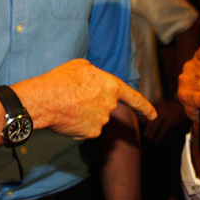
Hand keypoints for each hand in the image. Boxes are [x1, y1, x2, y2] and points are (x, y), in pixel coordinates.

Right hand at [14, 60, 156, 138]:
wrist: (46, 99)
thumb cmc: (61, 79)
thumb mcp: (81, 66)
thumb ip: (96, 75)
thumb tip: (96, 82)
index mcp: (112, 86)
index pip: (134, 98)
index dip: (145, 107)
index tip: (153, 115)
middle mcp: (110, 105)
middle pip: (105, 107)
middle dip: (93, 104)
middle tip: (74, 97)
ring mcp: (102, 121)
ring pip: (95, 119)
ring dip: (84, 114)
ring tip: (67, 105)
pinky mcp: (91, 133)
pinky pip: (86, 129)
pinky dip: (77, 125)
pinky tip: (67, 117)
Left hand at [141, 99, 187, 141]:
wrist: (183, 107)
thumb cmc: (170, 108)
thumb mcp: (160, 105)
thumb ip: (152, 111)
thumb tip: (140, 120)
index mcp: (155, 105)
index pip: (144, 113)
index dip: (141, 121)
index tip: (139, 126)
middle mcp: (158, 109)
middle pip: (149, 121)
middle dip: (146, 129)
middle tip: (144, 135)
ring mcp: (164, 115)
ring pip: (154, 126)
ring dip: (150, 134)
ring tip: (149, 138)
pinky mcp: (170, 121)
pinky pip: (162, 130)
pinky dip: (158, 137)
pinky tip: (156, 140)